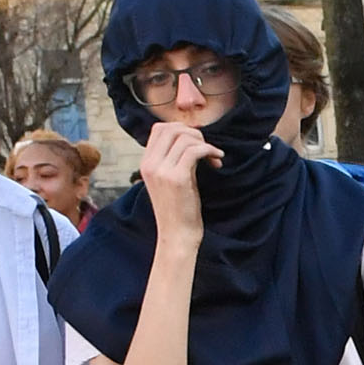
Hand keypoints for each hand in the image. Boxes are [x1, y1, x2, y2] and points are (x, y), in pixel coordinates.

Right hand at [137, 120, 219, 237]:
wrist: (177, 235)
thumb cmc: (179, 209)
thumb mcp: (172, 179)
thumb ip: (175, 159)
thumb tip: (192, 138)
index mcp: (146, 163)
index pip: (159, 129)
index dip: (182, 129)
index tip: (197, 143)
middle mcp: (150, 164)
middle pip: (171, 128)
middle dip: (194, 134)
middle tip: (207, 148)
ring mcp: (161, 170)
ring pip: (184, 138)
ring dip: (205, 143)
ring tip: (215, 157)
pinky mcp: (176, 178)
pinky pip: (194, 151)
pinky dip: (209, 150)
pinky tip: (217, 160)